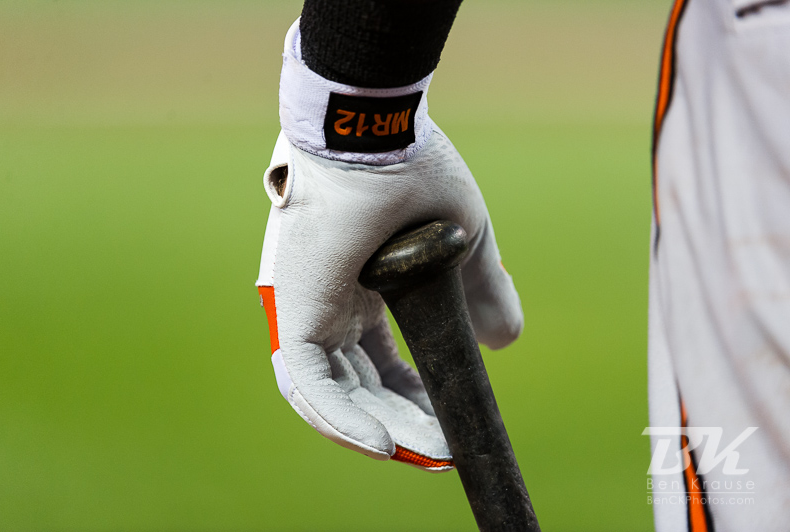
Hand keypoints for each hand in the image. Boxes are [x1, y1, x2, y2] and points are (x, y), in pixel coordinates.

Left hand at [256, 126, 522, 470]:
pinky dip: (342, 419)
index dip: (414, 394)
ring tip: (425, 454)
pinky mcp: (293, 311)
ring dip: (380, 428)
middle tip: (442, 450)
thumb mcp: (462, 243)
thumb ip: (482, 289)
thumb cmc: (413, 171)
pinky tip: (384, 446)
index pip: (381, 359)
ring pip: (333, 392)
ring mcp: (306, 308)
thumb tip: (506, 341)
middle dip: (402, 420)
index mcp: (363, 285)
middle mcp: (331, 303)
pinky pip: (309, 383)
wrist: (374, 130)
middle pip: (361, 382)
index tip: (449, 420)